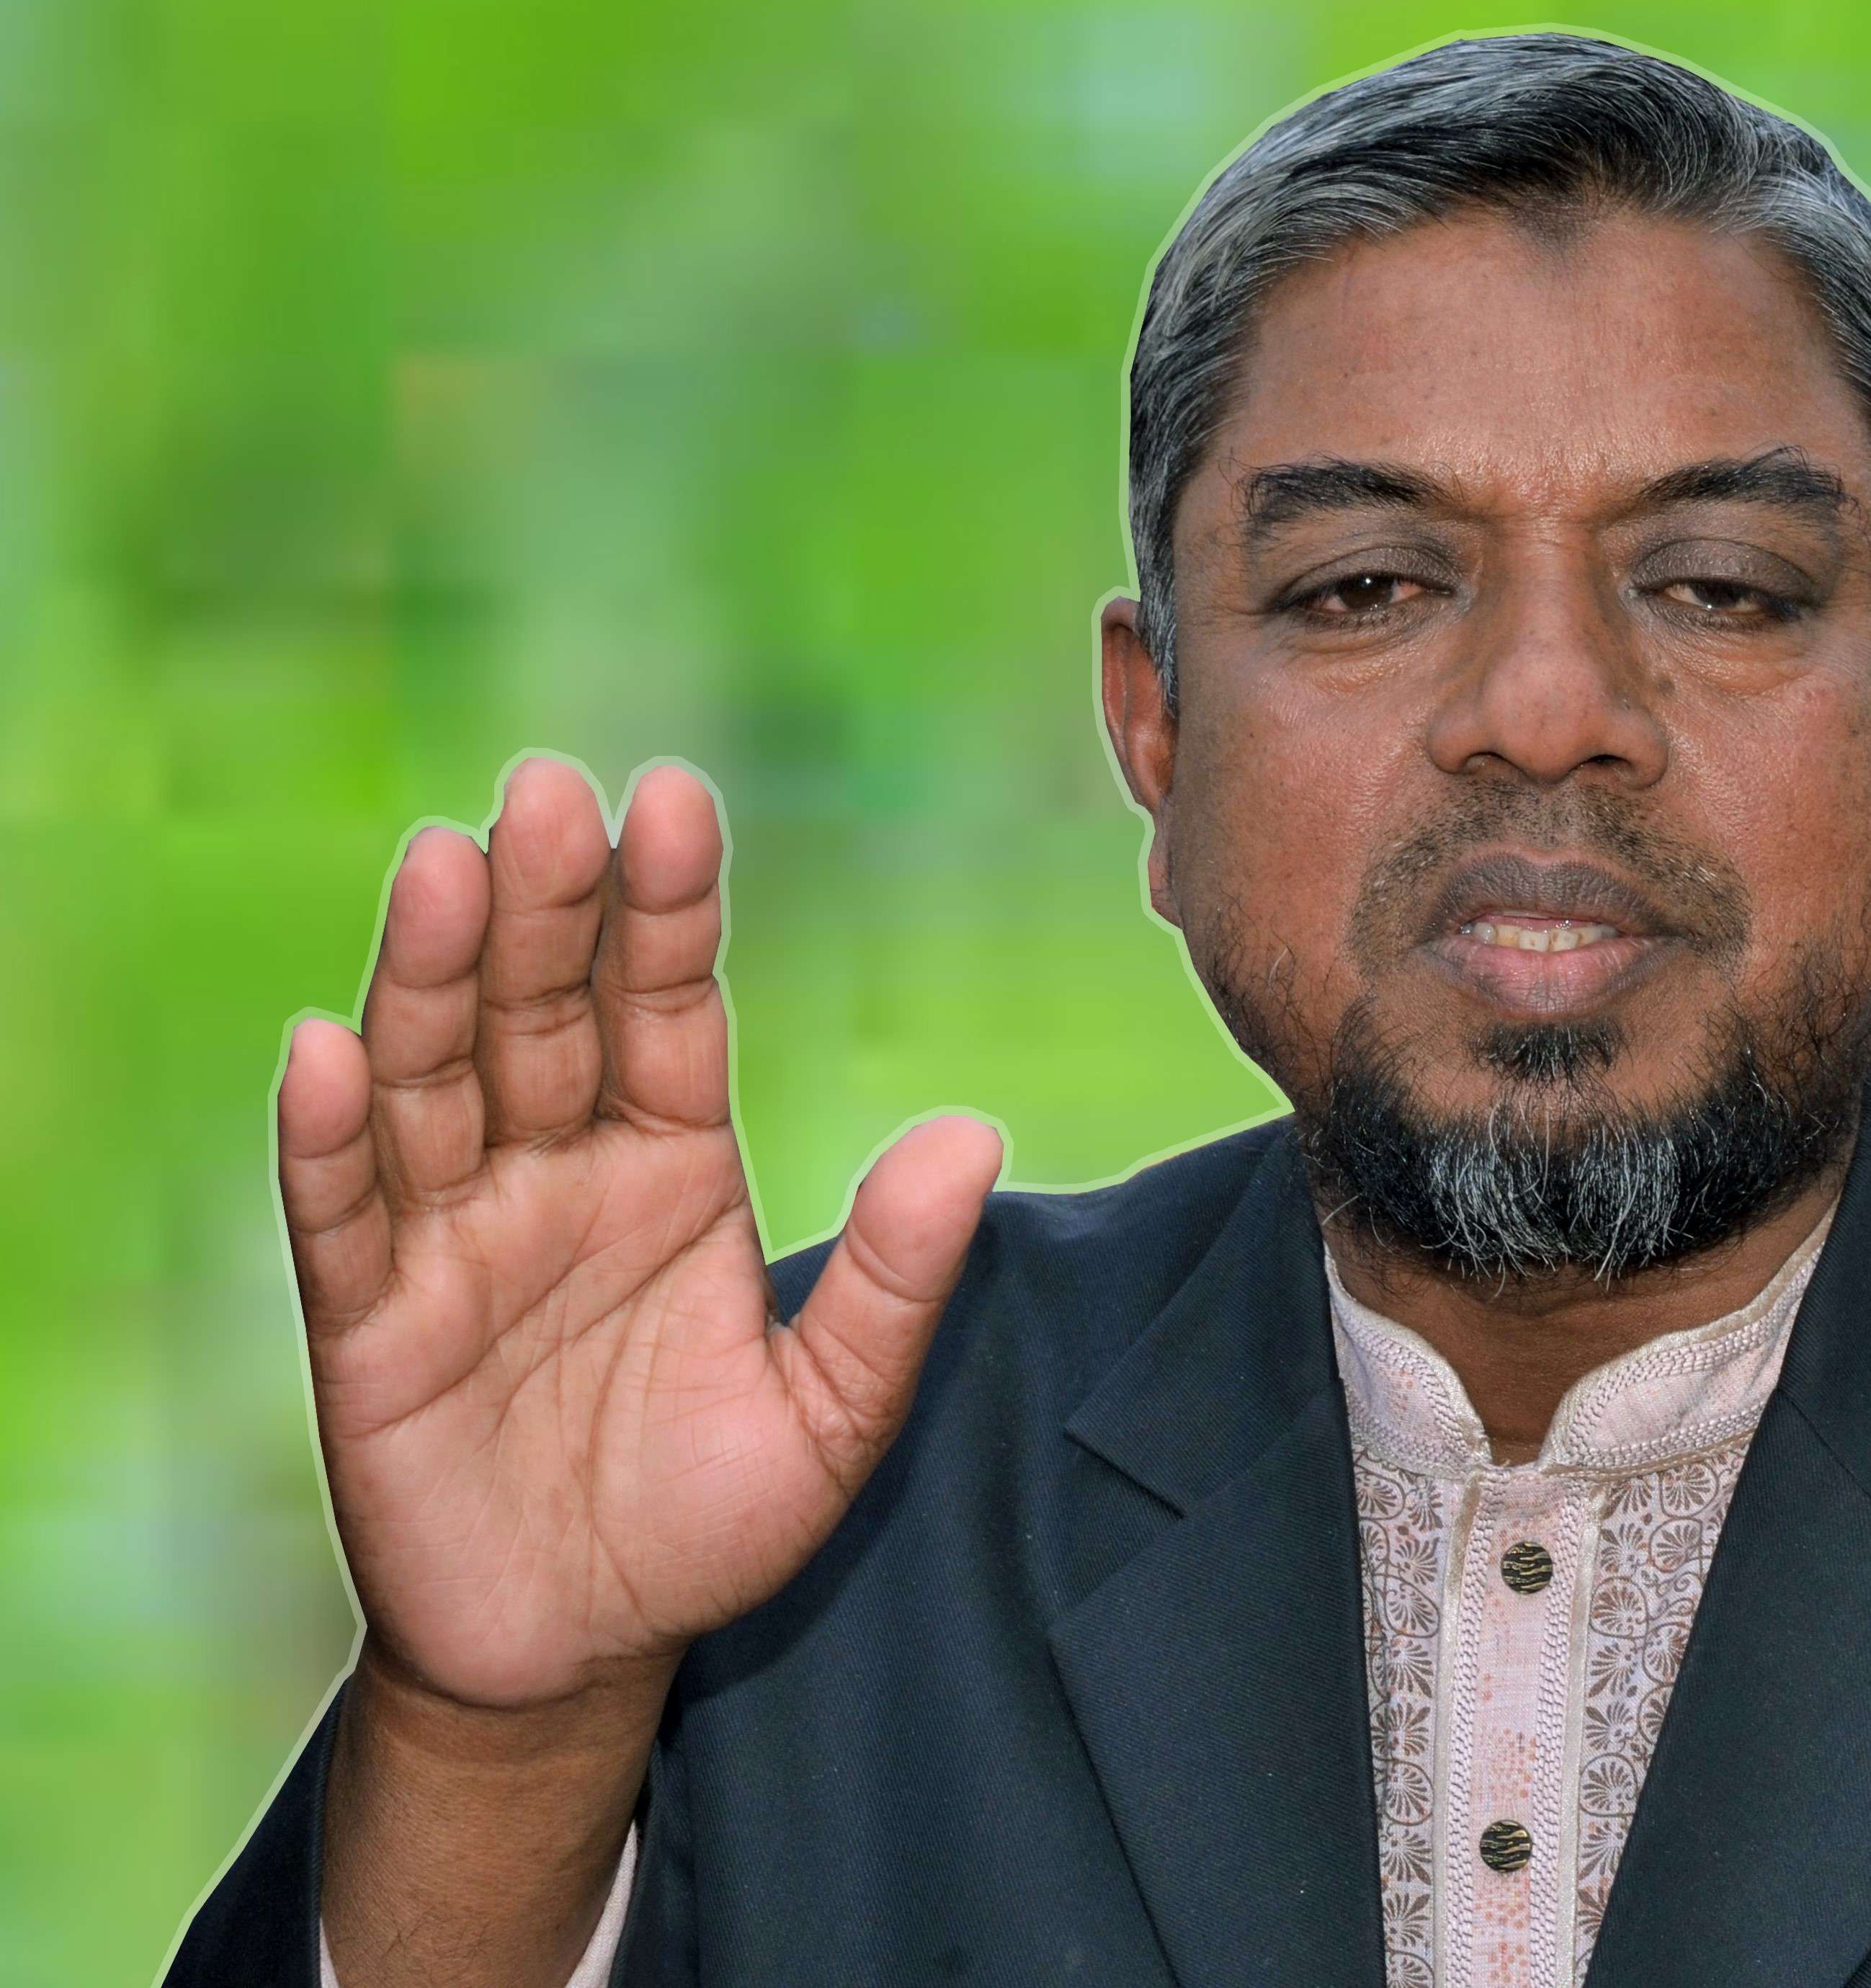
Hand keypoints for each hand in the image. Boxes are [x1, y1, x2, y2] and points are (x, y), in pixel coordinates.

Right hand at [280, 758, 1000, 1710]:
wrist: (587, 1647)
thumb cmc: (708, 1517)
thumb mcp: (834, 1411)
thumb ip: (898, 1280)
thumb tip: (972, 1133)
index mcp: (674, 1164)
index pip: (669, 1007)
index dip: (669, 909)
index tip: (674, 799)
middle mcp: (559, 1171)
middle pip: (546, 1012)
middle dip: (548, 905)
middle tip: (549, 792)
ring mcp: (458, 1238)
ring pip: (438, 1080)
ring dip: (435, 975)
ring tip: (447, 863)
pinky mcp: (372, 1324)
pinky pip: (346, 1216)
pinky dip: (331, 1136)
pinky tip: (329, 1050)